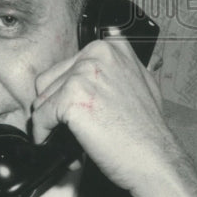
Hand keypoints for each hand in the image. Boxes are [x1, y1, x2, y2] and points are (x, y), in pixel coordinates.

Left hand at [31, 37, 178, 195]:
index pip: (63, 68)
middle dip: (55, 108)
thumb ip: (123, 59)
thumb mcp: (142, 80)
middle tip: (72, 128)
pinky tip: (56, 144)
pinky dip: (43, 134)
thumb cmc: (147, 130)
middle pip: (48, 82)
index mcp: (106, 49)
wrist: (155, 161)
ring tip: (71, 138)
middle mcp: (94, 56)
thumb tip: (115, 36)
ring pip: (43, 100)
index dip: (65, 94)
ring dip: (51, 122)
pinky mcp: (71, 100)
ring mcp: (82, 76)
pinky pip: (41, 117)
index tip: (75, 111)